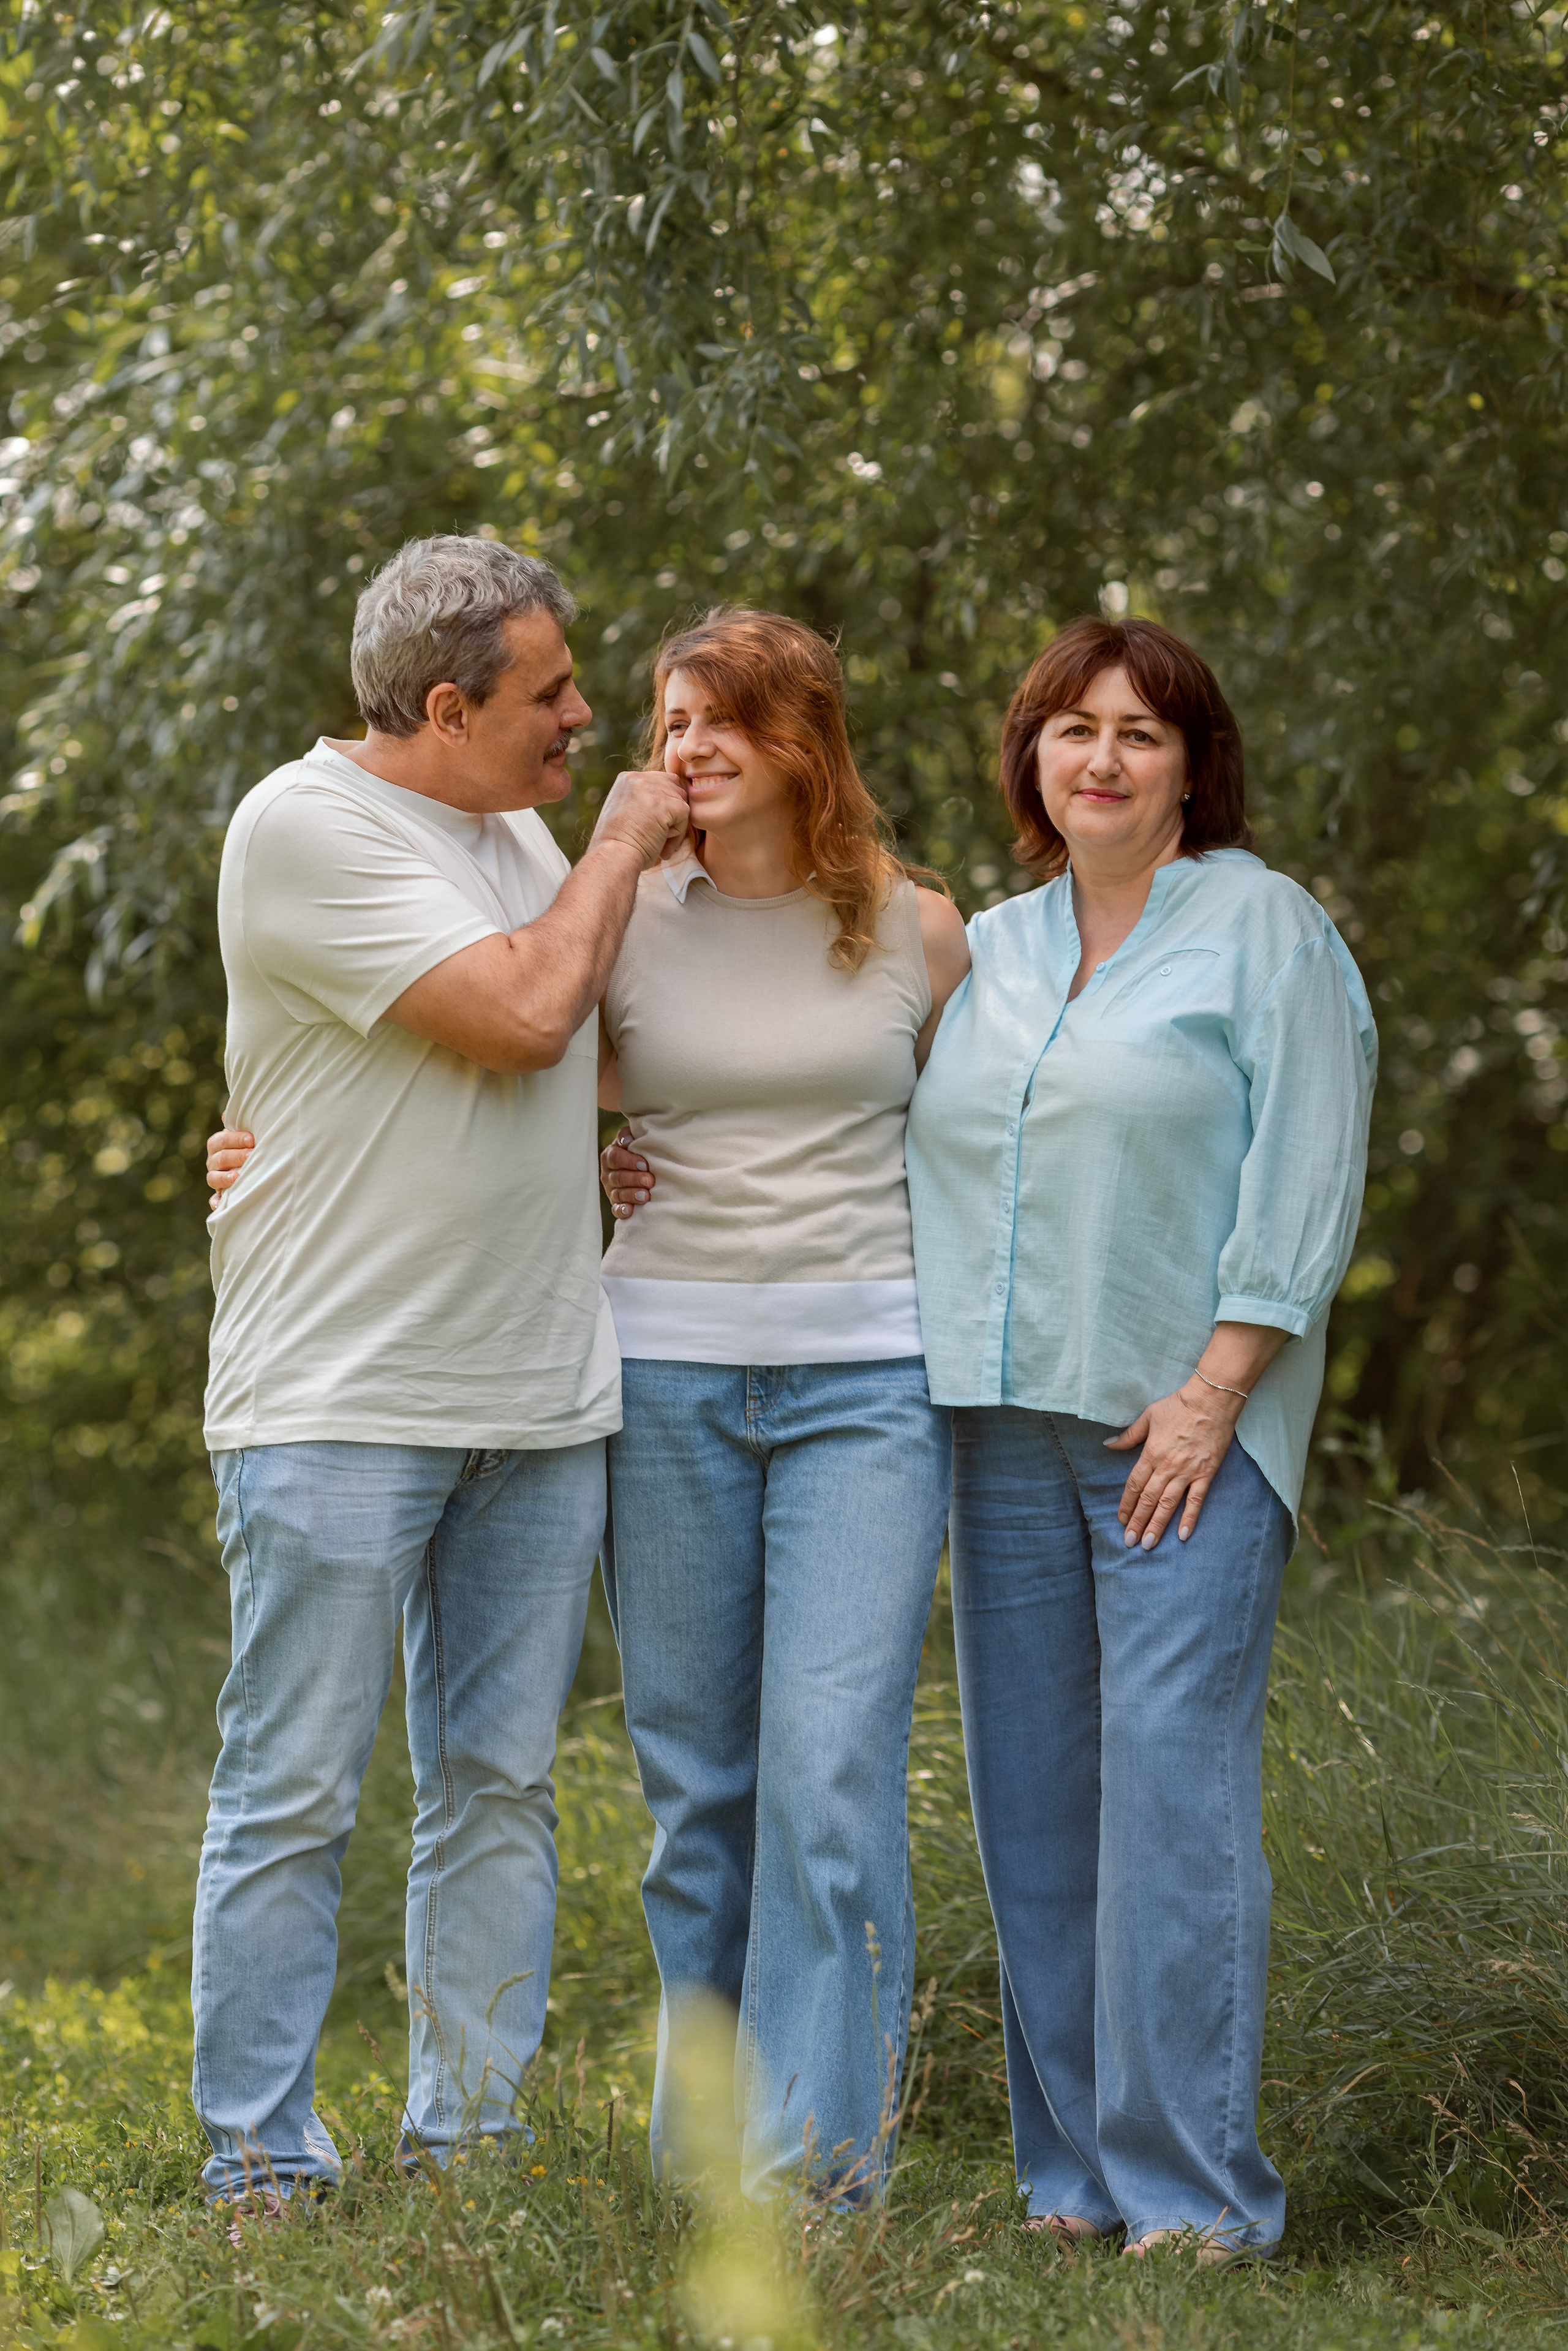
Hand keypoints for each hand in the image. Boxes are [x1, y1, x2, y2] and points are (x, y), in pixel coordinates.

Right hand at [207, 1126, 255, 1206]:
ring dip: (224, 1178)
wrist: (251, 1161)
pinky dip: (216, 1202)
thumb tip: (227, 1114)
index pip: (221, 1140)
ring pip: (213, 1178)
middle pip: (219, 1158)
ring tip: (238, 1177)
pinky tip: (220, 1205)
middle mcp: (213, 1161)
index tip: (252, 1139)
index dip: (235, 1139)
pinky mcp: (219, 1194)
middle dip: (235, 1156)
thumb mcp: (245, 1132)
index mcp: (217, 1144)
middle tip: (251, 1155)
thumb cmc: (250, 1143)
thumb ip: (238, 1123)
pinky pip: (214, 1199)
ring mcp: (215, 1177)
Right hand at [588, 769, 690, 869]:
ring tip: (657, 840)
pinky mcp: (667, 804)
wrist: (614, 856)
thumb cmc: (617, 844)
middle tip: (657, 834)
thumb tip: (662, 804)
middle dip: (672, 811)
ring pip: (681, 801)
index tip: (651, 826)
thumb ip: (640, 799)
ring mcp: (653, 789)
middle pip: (674, 787)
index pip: (660, 780)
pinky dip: (677, 835)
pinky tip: (662, 846)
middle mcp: (640, 778)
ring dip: (674, 823)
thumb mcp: (623, 811)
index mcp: (628, 778)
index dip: (663, 803)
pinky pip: (685, 815)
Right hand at [601, 1130, 653, 1220]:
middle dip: (634, 1179)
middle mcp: (608, 1174)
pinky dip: (622, 1210)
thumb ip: (628, 1136)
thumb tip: (627, 1139)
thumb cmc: (639, 1151)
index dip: (629, 1161)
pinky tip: (630, 1211)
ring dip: (631, 1195)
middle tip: (649, 1180)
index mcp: (610, 1156)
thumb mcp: (633, 1140)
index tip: (645, 1164)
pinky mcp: (616, 1204)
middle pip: (617, 1177)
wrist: (640, 1166)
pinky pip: (616, 1209)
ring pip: (618, 1194)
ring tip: (646, 1196)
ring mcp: (611, 1190)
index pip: (615, 1158)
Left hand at [1104, 1377, 1244, 1548]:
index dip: (1126, 1504)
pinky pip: (1196, 1501)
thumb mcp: (1148, 1417)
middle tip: (1130, 1542)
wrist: (1210, 1402)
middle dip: (1138, 1522)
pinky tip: (1182, 1535)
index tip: (1121, 1520)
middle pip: (1148, 1500)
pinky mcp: (1206, 1474)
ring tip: (1148, 1544)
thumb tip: (1108, 1444)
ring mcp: (1187, 1473)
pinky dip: (1189, 1518)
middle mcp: (1167, 1467)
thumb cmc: (1178, 1407)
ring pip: (1168, 1505)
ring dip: (1157, 1525)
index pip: (1134, 1485)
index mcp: (1151, 1454)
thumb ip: (1129, 1435)